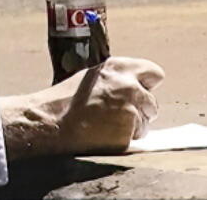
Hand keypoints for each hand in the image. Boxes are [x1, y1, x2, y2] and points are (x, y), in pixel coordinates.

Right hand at [0, 57, 165, 159]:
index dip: (147, 84)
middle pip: (152, 102)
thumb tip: (135, 85)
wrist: (51, 123)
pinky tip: (103, 134)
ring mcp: (131, 110)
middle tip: (117, 113)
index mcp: (119, 68)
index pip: (154, 73)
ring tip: (105, 124)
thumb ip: (116, 78)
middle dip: (140, 109)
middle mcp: (130, 86)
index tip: (141, 90)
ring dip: (131, 126)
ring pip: (145, 122)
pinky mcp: (129, 132)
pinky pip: (135, 138)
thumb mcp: (91, 78)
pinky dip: (123, 139)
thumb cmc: (65, 100)